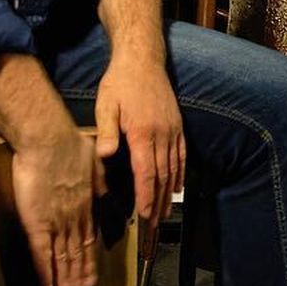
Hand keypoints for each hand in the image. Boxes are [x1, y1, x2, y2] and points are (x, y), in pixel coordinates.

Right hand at [12, 126, 102, 285]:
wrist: (49, 139)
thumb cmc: (70, 147)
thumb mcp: (94, 166)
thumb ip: (99, 183)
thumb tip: (105, 192)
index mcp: (85, 206)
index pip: (88, 240)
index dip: (89, 262)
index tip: (91, 278)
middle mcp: (73, 218)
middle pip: (77, 255)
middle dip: (79, 279)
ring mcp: (56, 222)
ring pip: (62, 259)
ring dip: (65, 282)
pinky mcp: (37, 222)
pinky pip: (42, 253)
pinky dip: (46, 271)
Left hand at [94, 54, 184, 230]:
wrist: (142, 61)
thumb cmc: (120, 83)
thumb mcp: (106, 105)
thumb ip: (107, 132)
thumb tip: (105, 155)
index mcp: (143, 132)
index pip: (146, 172)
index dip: (147, 196)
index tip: (146, 215)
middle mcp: (162, 134)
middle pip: (162, 175)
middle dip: (159, 202)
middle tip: (155, 225)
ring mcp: (172, 130)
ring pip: (173, 168)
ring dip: (170, 193)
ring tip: (165, 213)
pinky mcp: (177, 125)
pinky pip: (181, 154)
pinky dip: (180, 172)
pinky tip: (177, 186)